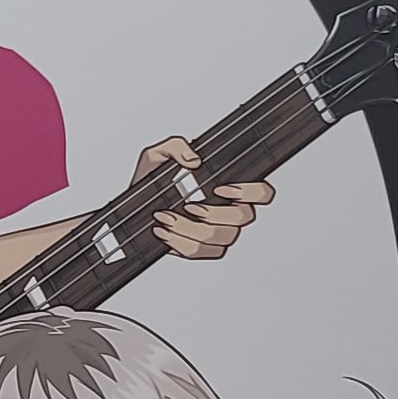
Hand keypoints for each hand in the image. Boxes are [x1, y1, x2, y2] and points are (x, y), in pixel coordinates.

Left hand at [131, 136, 273, 264]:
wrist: (135, 207)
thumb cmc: (151, 180)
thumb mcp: (158, 155)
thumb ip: (176, 146)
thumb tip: (192, 159)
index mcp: (230, 187)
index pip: (262, 192)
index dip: (251, 192)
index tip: (221, 189)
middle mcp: (230, 211)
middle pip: (243, 217)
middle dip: (213, 212)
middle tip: (189, 205)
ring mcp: (218, 232)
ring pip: (221, 238)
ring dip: (191, 228)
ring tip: (167, 217)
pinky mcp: (202, 249)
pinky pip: (200, 252)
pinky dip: (180, 243)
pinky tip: (164, 232)